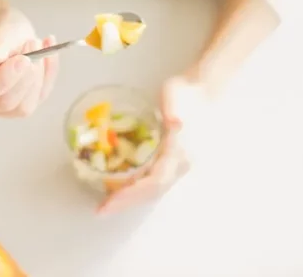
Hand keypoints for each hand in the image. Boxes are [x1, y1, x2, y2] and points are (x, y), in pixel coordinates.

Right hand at [0, 9, 59, 116]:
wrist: (10, 35)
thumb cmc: (1, 33)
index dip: (2, 81)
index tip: (22, 60)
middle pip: (5, 103)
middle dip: (25, 76)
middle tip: (33, 43)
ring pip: (24, 107)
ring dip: (38, 75)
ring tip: (37, 44)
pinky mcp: (21, 108)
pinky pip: (39, 98)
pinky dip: (48, 75)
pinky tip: (47, 55)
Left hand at [96, 76, 205, 214]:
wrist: (202, 92)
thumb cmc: (185, 92)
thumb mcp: (177, 93)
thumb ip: (174, 107)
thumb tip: (175, 122)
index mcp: (181, 152)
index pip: (155, 181)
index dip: (131, 194)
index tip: (109, 201)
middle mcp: (181, 165)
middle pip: (152, 192)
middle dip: (126, 202)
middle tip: (101, 209)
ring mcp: (177, 166)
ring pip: (152, 191)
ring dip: (129, 199)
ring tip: (107, 204)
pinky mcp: (171, 164)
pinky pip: (152, 183)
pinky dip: (134, 190)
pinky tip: (119, 190)